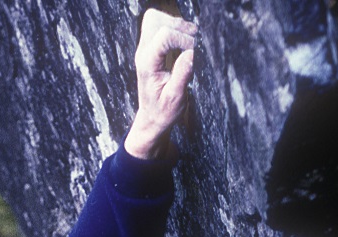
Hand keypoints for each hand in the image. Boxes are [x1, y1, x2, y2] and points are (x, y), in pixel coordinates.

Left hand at [124, 9, 197, 159]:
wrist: (152, 118)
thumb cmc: (163, 111)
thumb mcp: (175, 98)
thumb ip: (182, 74)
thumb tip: (192, 53)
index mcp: (147, 64)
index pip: (164, 35)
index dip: (184, 39)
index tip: (194, 52)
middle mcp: (143, 52)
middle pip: (155, 19)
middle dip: (178, 26)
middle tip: (193, 41)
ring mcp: (145, 48)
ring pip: (155, 18)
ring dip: (175, 24)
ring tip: (189, 40)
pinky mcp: (151, 47)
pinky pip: (158, 25)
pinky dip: (173, 27)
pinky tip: (183, 41)